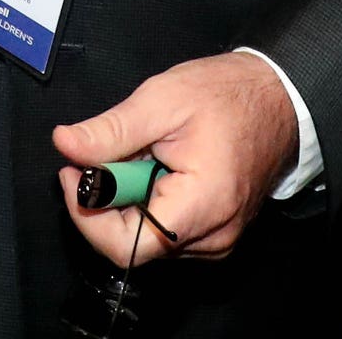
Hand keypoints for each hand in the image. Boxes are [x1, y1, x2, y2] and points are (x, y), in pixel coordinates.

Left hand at [54, 52, 298, 266]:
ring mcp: (217, 239)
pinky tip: (156, 166)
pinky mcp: (215, 231)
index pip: (124, 247)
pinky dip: (148, 201)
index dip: (86, 214)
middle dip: (106, 198)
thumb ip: (110, 130)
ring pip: (146, 236)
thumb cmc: (228, 94)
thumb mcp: (162, 99)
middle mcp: (212, 238)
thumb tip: (63, 144)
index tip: (72, 172)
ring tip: (141, 153)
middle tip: (103, 151)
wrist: (278, 96)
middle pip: (132, 242)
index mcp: (202, 208)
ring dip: (127, 199)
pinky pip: (165, 229)